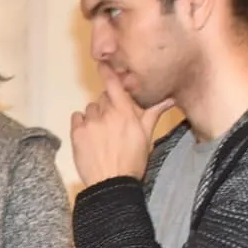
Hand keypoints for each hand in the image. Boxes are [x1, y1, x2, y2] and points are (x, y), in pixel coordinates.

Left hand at [70, 63, 175, 185]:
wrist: (111, 183)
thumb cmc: (133, 161)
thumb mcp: (146, 136)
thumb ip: (154, 113)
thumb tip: (171, 98)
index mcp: (125, 112)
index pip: (114, 84)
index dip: (108, 72)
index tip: (103, 63)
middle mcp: (106, 113)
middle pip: (103, 98)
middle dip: (108, 106)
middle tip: (114, 123)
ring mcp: (90, 122)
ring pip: (90, 109)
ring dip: (95, 116)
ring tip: (102, 133)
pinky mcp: (76, 132)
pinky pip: (77, 118)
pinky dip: (82, 123)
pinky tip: (89, 136)